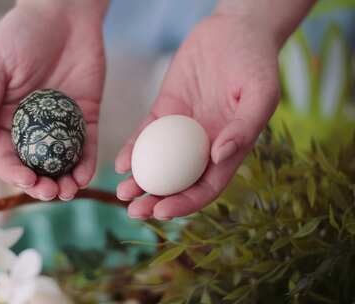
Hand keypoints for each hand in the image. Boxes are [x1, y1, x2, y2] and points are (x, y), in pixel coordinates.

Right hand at [0, 2, 106, 200]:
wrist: (64, 11)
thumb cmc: (21, 34)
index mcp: (3, 119)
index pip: (4, 156)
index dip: (13, 174)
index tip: (26, 181)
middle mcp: (31, 128)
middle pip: (33, 167)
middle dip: (40, 186)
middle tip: (51, 193)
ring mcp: (60, 126)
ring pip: (60, 164)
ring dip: (63, 183)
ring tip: (69, 192)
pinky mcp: (86, 118)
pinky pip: (86, 148)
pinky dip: (86, 165)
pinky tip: (86, 176)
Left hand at [115, 15, 280, 219]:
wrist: (234, 30)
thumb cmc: (255, 62)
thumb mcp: (261, 94)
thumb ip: (244, 127)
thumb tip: (219, 157)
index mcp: (229, 150)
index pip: (205, 187)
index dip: (185, 203)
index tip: (162, 211)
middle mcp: (203, 147)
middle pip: (177, 184)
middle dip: (155, 202)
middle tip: (134, 212)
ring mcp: (181, 131)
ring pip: (157, 164)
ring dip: (140, 182)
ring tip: (122, 193)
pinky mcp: (163, 111)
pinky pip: (145, 135)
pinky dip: (133, 151)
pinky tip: (119, 163)